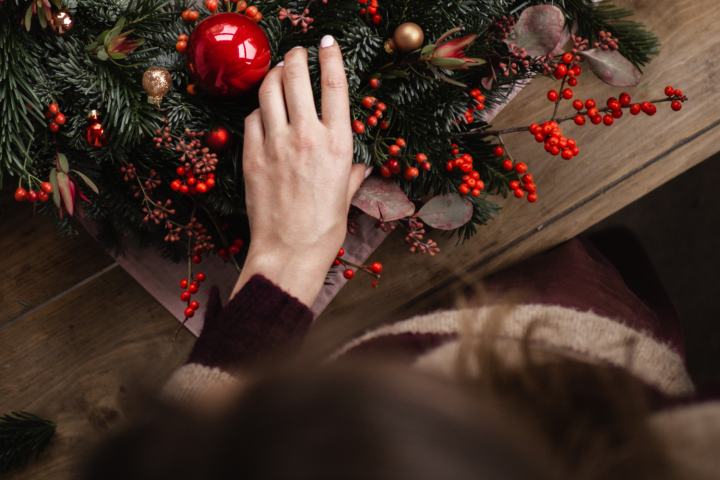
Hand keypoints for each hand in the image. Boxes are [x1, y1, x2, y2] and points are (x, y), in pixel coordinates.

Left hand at [232, 35, 367, 306]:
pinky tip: (263, 112)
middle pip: (297, 78)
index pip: (334, 86)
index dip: (330, 57)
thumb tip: (360, 166)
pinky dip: (258, 110)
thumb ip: (352, 173)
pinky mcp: (252, 156)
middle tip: (296, 52)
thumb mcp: (346, 197)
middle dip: (296, 57)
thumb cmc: (324, 229)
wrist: (289, 251)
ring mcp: (276, 144)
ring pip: (269, 91)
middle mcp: (307, 136)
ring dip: (273, 75)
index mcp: (337, 144)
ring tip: (277, 72)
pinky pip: (252, 119)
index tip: (326, 43)